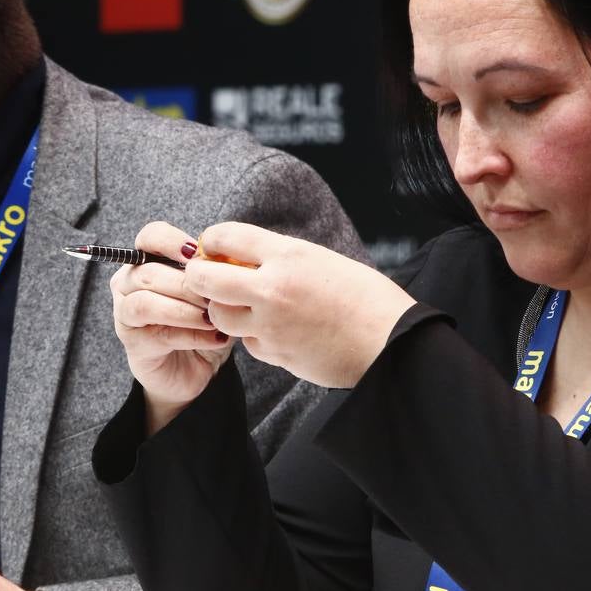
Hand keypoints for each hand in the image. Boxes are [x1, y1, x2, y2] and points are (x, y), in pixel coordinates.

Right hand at [110, 221, 233, 433]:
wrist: (196, 369)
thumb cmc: (203, 323)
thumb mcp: (213, 294)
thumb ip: (214, 276)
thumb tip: (229, 264)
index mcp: (147, 261)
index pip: (149, 236)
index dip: (170, 241)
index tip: (197, 253)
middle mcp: (128, 283)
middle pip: (148, 272)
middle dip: (187, 284)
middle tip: (217, 296)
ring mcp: (125, 314)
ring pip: (146, 302)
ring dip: (185, 310)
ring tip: (213, 319)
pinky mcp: (133, 343)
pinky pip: (159, 333)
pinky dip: (191, 334)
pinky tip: (216, 338)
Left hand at [187, 222, 414, 387]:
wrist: (392, 344)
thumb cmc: (368, 299)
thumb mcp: (324, 261)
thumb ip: (285, 259)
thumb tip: (250, 258)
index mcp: (289, 255)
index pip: (227, 236)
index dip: (212, 240)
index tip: (211, 246)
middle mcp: (273, 288)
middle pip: (205, 278)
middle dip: (198, 277)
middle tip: (204, 278)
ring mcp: (270, 325)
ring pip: (219, 315)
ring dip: (223, 310)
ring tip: (241, 306)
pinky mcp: (275, 354)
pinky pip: (247, 343)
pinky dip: (253, 338)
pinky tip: (274, 332)